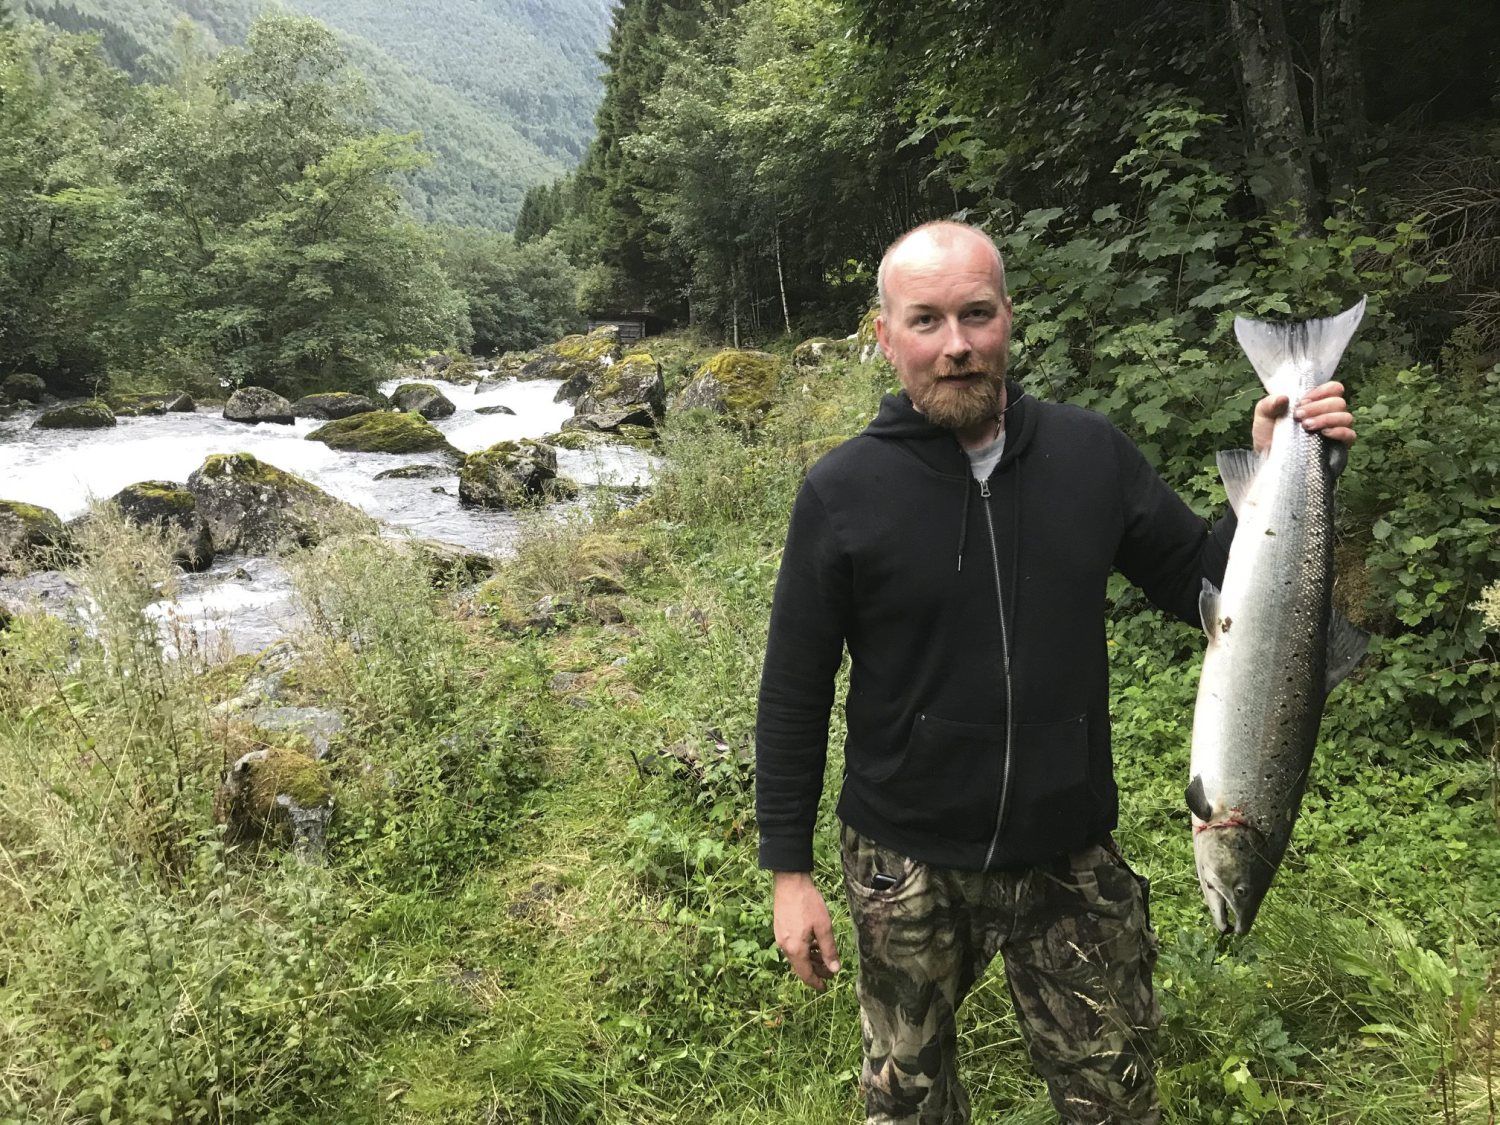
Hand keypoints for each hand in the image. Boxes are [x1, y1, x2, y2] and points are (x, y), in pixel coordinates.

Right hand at [772, 871, 839, 990]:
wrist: (790, 882)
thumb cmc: (808, 903)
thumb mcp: (824, 927)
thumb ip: (829, 950)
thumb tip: (835, 969)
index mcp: (796, 949)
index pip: (805, 974)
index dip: (816, 982)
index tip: (825, 987)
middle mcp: (785, 946)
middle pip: (800, 967)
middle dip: (815, 971)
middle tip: (830, 969)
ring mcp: (780, 938)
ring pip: (796, 956)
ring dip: (810, 959)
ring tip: (824, 956)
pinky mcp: (780, 929)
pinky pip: (792, 946)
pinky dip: (804, 950)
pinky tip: (814, 943)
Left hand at [1253, 381, 1355, 454]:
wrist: (1268, 461)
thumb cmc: (1269, 437)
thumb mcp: (1263, 417)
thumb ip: (1268, 404)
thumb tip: (1283, 397)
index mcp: (1315, 403)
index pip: (1333, 389)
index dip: (1322, 391)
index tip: (1302, 401)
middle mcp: (1329, 414)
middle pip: (1338, 402)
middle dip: (1318, 407)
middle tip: (1299, 416)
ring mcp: (1335, 430)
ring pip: (1346, 417)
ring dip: (1327, 418)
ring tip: (1306, 426)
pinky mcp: (1339, 447)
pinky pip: (1350, 435)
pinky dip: (1339, 431)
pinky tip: (1324, 433)